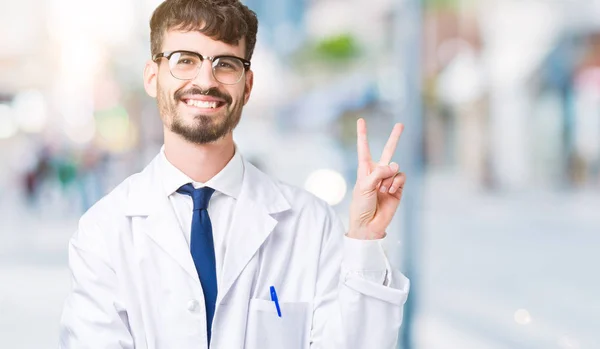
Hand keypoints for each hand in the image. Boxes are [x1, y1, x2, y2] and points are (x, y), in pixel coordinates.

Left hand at [347, 118, 405, 239]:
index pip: (364, 149)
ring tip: (381, 191)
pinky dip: (395, 184)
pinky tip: (390, 192)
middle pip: (388, 151)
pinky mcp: (398, 189)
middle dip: (395, 138)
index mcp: (364, 170)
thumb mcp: (364, 186)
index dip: (363, 135)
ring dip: (388, 179)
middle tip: (401, 124)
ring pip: (395, 168)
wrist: (369, 225)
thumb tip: (395, 166)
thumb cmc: (361, 206)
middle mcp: (377, 172)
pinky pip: (400, 178)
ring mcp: (388, 180)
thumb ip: (378, 173)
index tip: (361, 120)